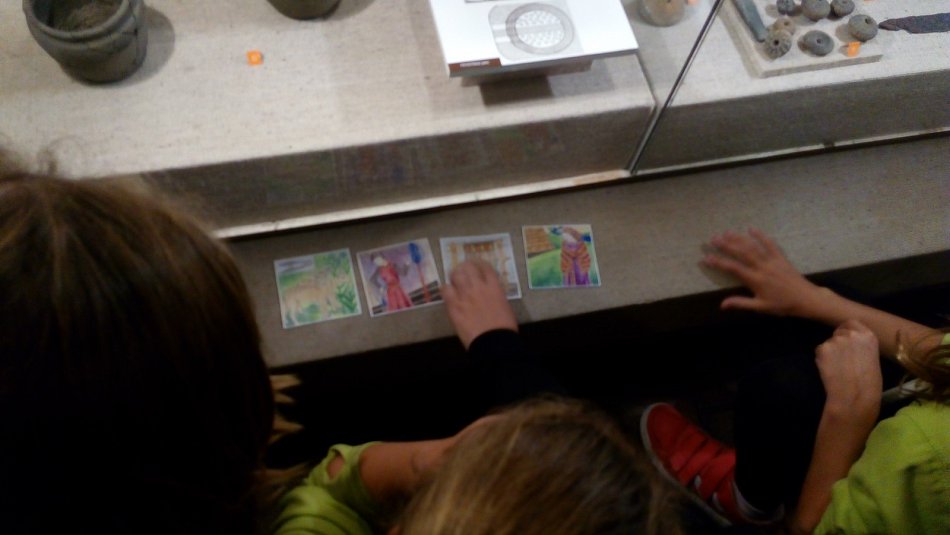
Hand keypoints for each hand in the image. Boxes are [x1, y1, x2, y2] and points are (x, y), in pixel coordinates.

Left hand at [442, 259, 517, 349]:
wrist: (493, 342)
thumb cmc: (504, 327)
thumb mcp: (504, 305)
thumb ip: (496, 295)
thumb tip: (490, 293)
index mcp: (494, 287)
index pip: (485, 267)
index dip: (480, 264)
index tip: (477, 265)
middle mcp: (478, 287)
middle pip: (468, 267)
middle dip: (465, 267)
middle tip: (464, 270)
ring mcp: (464, 295)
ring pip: (455, 275)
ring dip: (455, 276)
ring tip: (454, 279)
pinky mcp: (454, 305)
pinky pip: (445, 290)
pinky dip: (446, 289)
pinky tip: (447, 291)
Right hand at [704, 229, 822, 316]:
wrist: (806, 299)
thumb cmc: (782, 305)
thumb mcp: (760, 307)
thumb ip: (741, 303)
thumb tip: (722, 305)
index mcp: (755, 280)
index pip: (733, 269)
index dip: (718, 262)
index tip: (706, 258)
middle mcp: (762, 267)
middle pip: (741, 253)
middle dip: (726, 245)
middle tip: (713, 238)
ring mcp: (772, 261)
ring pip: (753, 247)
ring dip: (739, 239)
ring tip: (727, 232)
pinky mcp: (780, 257)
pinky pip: (770, 244)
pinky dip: (761, 236)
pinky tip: (751, 229)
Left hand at [814, 320, 881, 422]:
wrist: (855, 397)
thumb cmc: (868, 384)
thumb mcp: (872, 358)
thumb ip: (861, 347)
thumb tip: (850, 345)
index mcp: (868, 336)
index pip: (852, 323)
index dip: (847, 331)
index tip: (846, 340)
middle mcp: (852, 334)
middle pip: (838, 332)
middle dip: (837, 342)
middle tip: (840, 358)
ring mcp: (836, 340)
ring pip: (828, 343)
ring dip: (830, 353)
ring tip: (838, 369)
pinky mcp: (822, 348)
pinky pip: (819, 352)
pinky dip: (822, 360)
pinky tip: (830, 371)